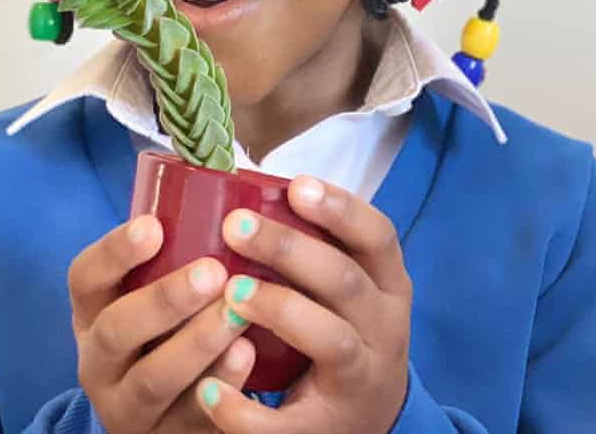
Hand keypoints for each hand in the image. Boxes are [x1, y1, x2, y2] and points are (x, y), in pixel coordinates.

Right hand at [68, 215, 256, 431]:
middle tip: (213, 271)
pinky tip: (247, 357)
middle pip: (118, 331)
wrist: (163, 412)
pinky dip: (220, 388)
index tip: (153, 226)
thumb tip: (225, 176)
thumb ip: (172, 250)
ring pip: (154, 379)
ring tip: (238, 312)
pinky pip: (189, 419)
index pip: (86, 277)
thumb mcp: (147, 292)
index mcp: (92, 312)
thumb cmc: (165, 328)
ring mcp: (128, 407)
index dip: (114, 252)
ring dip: (198, 343)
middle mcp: (99, 360)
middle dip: (165, 299)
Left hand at [194, 177, 411, 433]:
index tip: (297, 186)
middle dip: (289, 249)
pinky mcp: (327, 429)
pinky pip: (289, 424)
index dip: (341, 209)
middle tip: (234, 225)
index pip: (378, 237)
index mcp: (387, 286)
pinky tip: (208, 389)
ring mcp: (360, 381)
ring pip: (331, 341)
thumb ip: (316, 247)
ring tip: (231, 292)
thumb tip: (242, 190)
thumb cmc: (341, 328)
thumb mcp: (351, 288)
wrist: (369, 421)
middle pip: (345, 281)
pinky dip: (246, 410)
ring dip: (280, 310)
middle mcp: (383, 330)